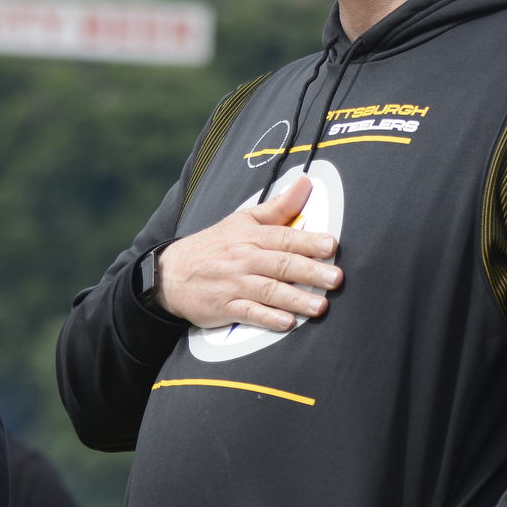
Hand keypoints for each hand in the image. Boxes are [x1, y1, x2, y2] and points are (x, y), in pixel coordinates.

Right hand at [155, 177, 342, 330]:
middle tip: (336, 279)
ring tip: (320, 305)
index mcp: (252, 236)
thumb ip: (279, 206)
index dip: (309, 241)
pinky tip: (286, 323)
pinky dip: (268, 318)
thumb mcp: (243, 219)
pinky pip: (248, 313)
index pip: (284, 237)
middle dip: (310, 271)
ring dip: (296, 299)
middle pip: (281, 264)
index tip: (331, 245)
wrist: (171, 272)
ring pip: (269, 290)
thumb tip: (306, 183)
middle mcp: (245, 259)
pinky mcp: (225, 307)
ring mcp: (234, 283)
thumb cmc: (214, 245)